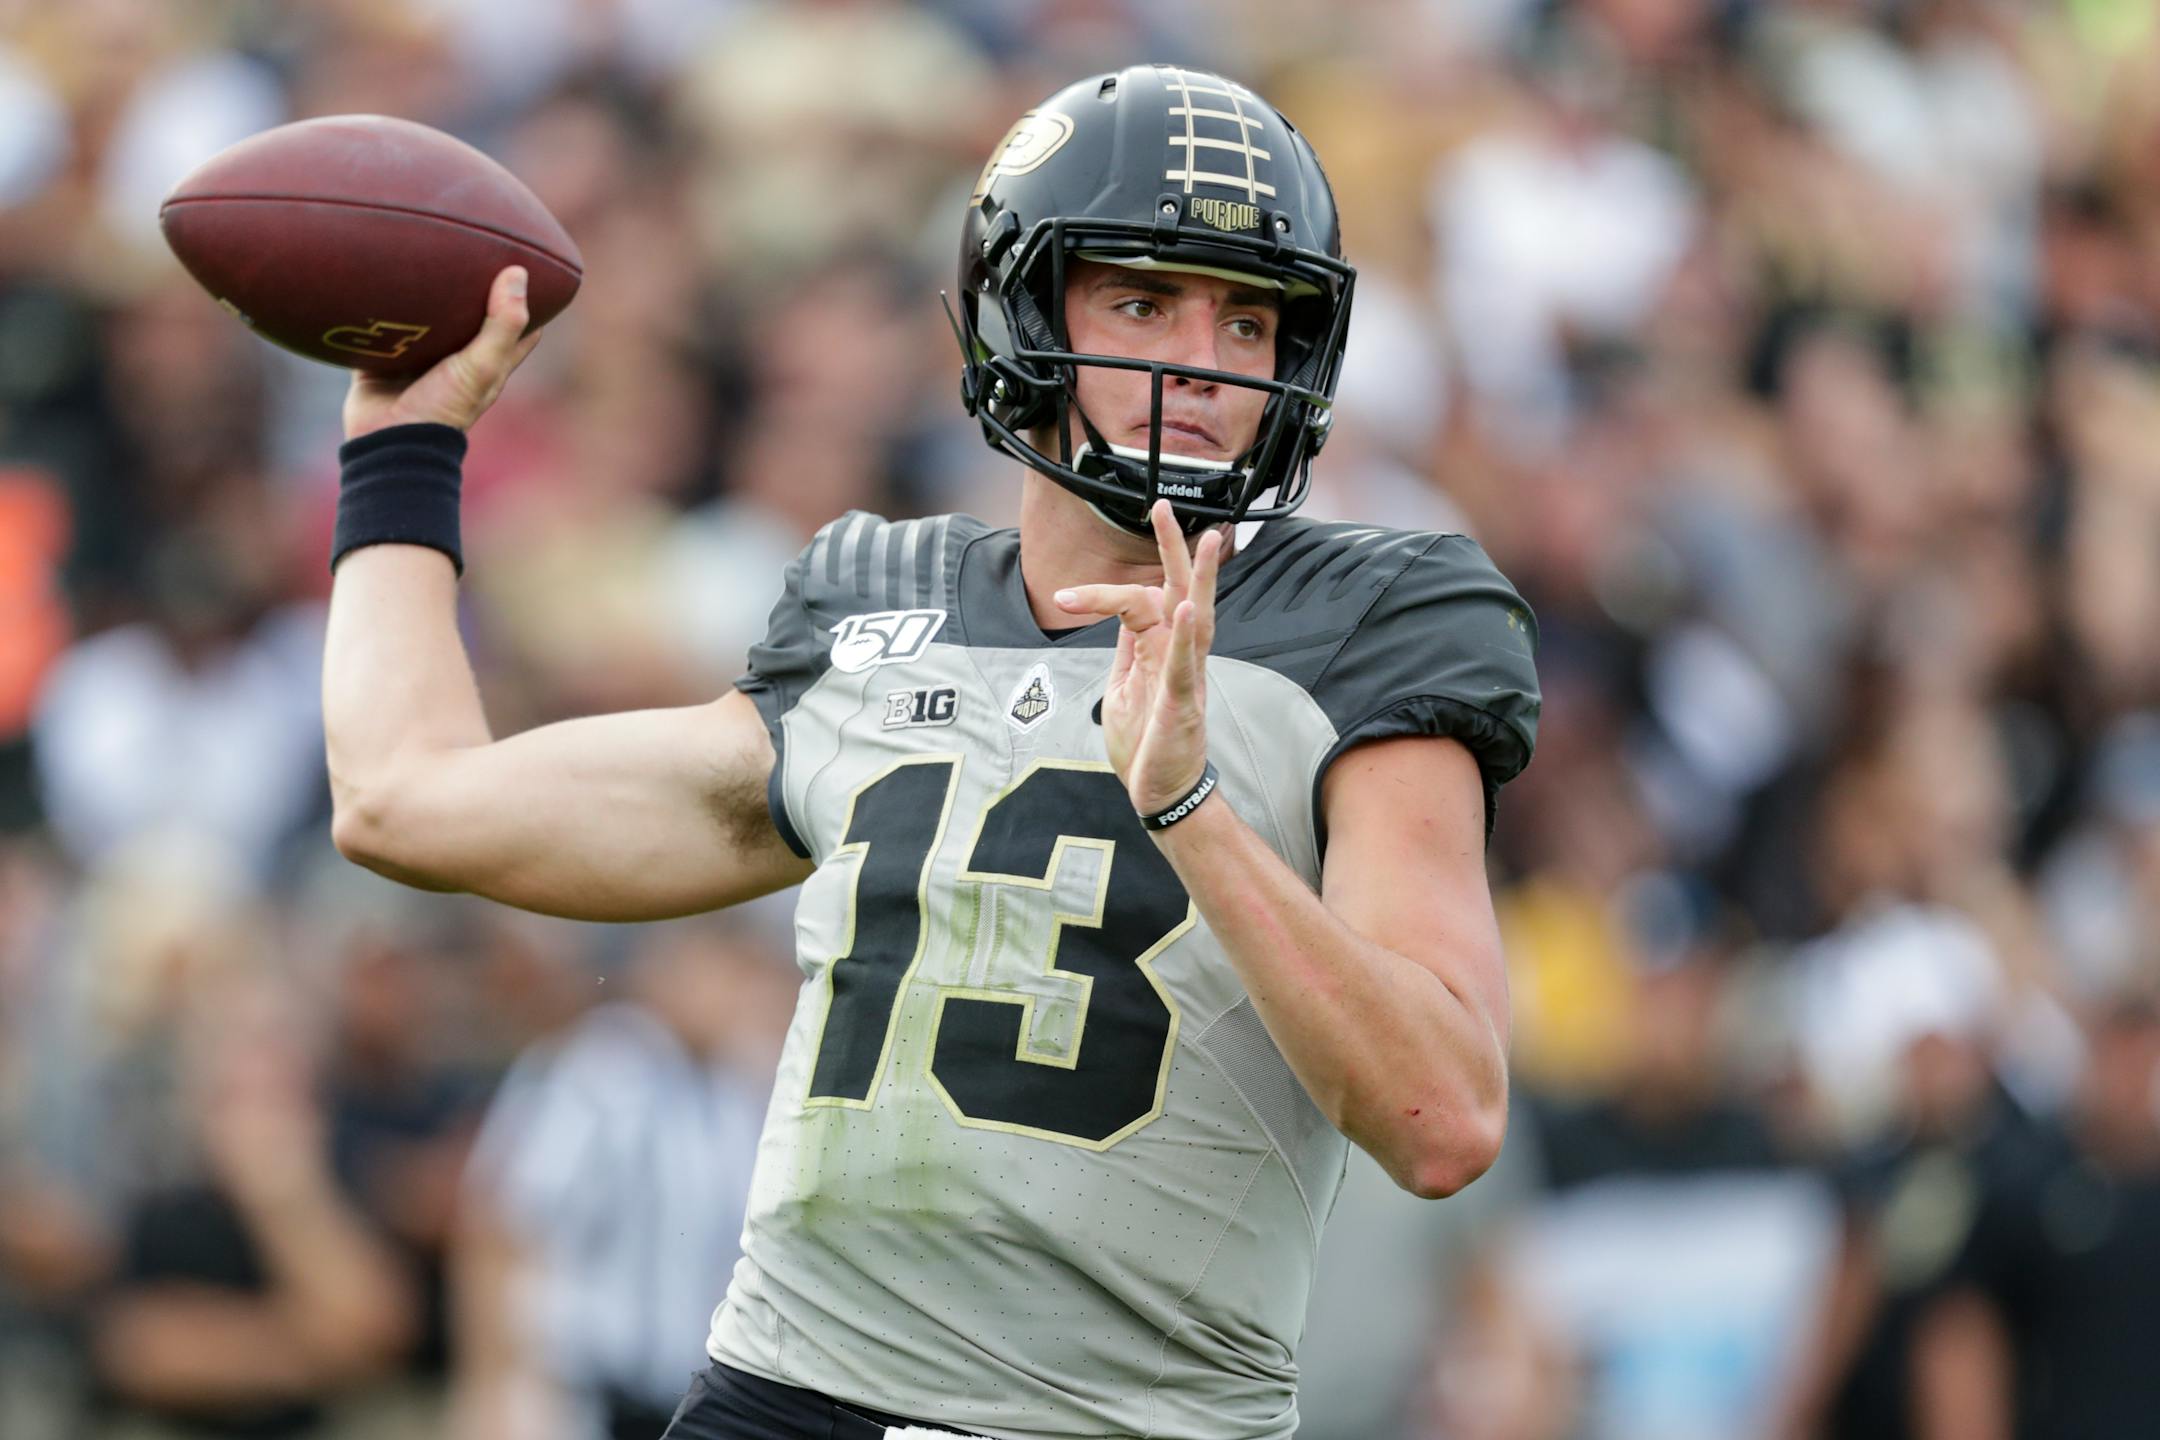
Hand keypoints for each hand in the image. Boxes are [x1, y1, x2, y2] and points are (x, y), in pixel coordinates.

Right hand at [342, 265, 542, 439]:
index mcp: (486, 361)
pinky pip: (377, 325)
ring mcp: (416, 358)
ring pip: (422, 318)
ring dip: (420, 292)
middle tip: (468, 244)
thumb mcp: (482, 365)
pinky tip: (373, 274)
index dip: (525, 298)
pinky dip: (377, 306)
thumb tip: (519, 272)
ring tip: (419, 248)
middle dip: (469, 286)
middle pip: (468, 315)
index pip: (517, 326)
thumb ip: (502, 324)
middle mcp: (454, 357)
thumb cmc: (444, 407)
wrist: (388, 441)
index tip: (526, 263)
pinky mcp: (380, 357)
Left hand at [1054, 500, 1222, 814]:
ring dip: (1200, 578)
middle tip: (1164, 505)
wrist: (1160, 794)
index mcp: (1160, 650)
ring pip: (1195, 618)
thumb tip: (1122, 613)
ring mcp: (1185, 678)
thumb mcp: (1124, 687)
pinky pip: (1184, 665)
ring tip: (1207, 540)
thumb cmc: (1145, 744)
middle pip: (1180, 590)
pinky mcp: (1182, 705)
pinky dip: (1181, 636)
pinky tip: (1182, 609)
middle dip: (1174, 548)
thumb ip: (1128, 648)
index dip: (1100, 593)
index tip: (1062, 599)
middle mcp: (1178, 656)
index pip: (1138, 600)